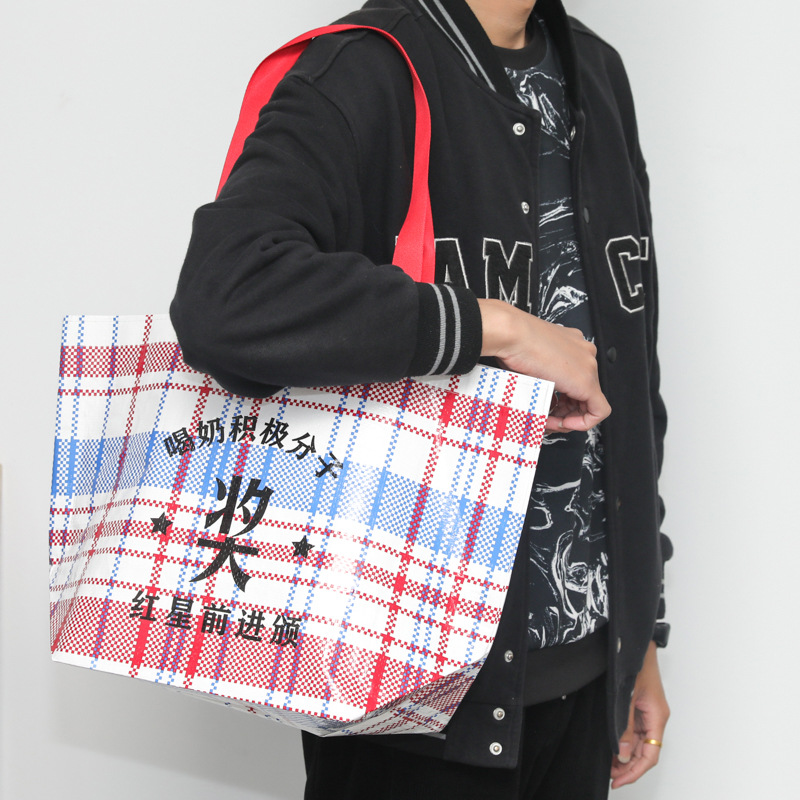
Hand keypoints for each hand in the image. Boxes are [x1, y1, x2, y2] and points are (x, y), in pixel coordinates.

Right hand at [478, 299, 610, 430]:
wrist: (511, 334)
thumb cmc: (513, 343)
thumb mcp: (531, 363)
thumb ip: (540, 378)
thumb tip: (540, 398)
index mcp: (572, 345)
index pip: (576, 380)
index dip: (564, 401)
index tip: (550, 407)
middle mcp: (585, 354)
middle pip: (584, 393)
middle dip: (566, 411)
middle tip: (549, 418)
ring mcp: (588, 366)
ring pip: (590, 402)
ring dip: (569, 417)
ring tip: (550, 420)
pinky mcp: (587, 382)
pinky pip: (599, 410)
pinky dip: (582, 422)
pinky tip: (564, 423)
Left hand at [610, 642, 669, 788]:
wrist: (635, 644)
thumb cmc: (635, 664)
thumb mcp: (626, 696)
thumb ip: (625, 726)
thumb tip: (623, 754)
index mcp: (657, 716)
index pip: (650, 756)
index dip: (635, 771)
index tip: (619, 780)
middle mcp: (656, 717)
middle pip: (647, 752)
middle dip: (630, 767)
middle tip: (611, 776)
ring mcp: (649, 712)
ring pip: (641, 744)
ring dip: (627, 756)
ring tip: (610, 765)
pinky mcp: (641, 707)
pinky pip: (636, 731)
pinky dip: (626, 742)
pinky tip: (615, 747)